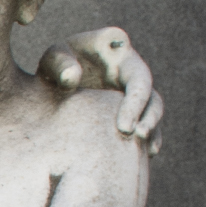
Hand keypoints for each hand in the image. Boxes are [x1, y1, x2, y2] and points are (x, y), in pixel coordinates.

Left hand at [39, 26, 163, 151]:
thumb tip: (71, 78)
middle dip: (145, 116)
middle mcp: (131, 70)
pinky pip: (146, 123)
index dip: (137, 99)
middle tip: (132, 137)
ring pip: (153, 108)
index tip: (124, 126)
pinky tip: (146, 155)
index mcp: (118, 51)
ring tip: (146, 149)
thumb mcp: (53, 58)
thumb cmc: (56, 65)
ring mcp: (133, 90)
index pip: (137, 75)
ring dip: (151, 127)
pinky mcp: (131, 108)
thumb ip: (60, 63)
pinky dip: (149, 138)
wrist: (54, 81)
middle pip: (149, 93)